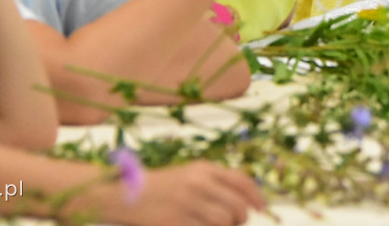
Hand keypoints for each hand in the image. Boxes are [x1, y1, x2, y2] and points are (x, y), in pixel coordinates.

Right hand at [124, 161, 263, 225]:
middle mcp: (198, 183)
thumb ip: (216, 182)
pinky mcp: (176, 221)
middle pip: (237, 205)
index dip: (256, 195)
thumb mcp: (190, 175)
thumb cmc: (162, 187)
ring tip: (218, 225)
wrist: (127, 194)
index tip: (261, 207)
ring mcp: (187, 203)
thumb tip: (245, 200)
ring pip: (225, 221)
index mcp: (203, 168)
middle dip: (241, 217)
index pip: (241, 180)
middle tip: (235, 222)